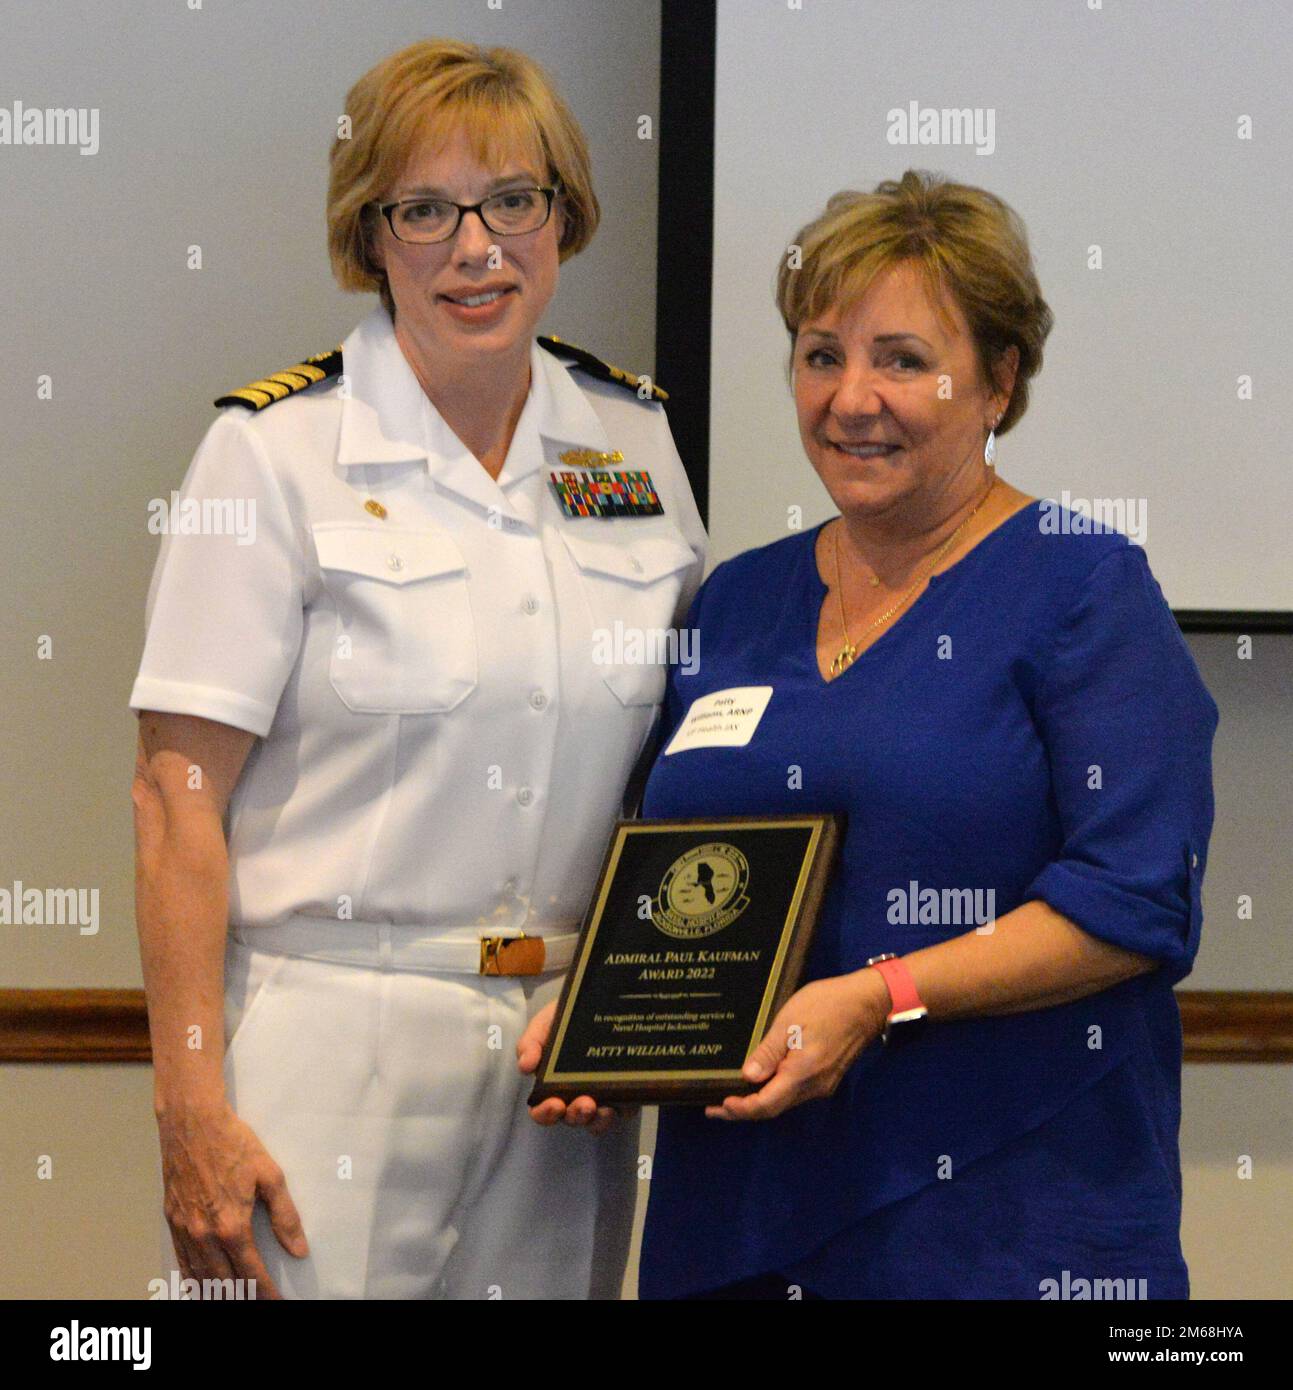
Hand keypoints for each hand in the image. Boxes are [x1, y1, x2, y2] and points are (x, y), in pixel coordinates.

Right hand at [159, 1099, 307, 1299]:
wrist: (192, 1123)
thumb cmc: (234, 1144)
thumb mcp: (270, 1175)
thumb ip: (285, 1216)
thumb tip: (298, 1249)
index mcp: (232, 1227)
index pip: (251, 1274)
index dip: (265, 1292)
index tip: (276, 1302)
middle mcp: (205, 1235)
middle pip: (223, 1283)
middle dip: (242, 1299)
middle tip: (257, 1304)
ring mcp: (184, 1230)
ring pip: (200, 1276)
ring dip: (216, 1294)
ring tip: (231, 1302)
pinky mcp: (171, 1220)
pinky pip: (181, 1260)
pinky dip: (191, 1278)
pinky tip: (199, 1285)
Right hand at [516, 1000, 633, 1134]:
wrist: (594, 1000)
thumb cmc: (563, 1018)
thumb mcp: (542, 1026)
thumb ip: (530, 1044)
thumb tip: (525, 1066)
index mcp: (551, 1086)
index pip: (544, 1111)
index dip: (546, 1114)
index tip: (554, 1104)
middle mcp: (575, 1095)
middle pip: (573, 1118)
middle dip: (577, 1116)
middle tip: (584, 1105)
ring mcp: (600, 1096)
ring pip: (598, 1121)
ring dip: (599, 1119)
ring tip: (603, 1107)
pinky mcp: (624, 1092)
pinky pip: (625, 1109)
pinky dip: (623, 1109)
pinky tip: (621, 1100)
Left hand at [705, 969, 889, 1121]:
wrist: (868, 1002)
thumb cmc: (827, 1005)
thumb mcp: (790, 1021)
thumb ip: (769, 1051)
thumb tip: (748, 1077)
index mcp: (802, 1073)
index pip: (766, 1104)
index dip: (741, 1110)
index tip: (718, 1106)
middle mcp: (814, 1086)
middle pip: (774, 1108)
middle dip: (744, 1110)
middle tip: (716, 1106)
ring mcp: (823, 1084)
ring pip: (785, 1102)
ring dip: (759, 1102)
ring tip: (733, 1094)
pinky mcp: (828, 1077)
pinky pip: (796, 1092)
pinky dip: (775, 1092)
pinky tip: (763, 1081)